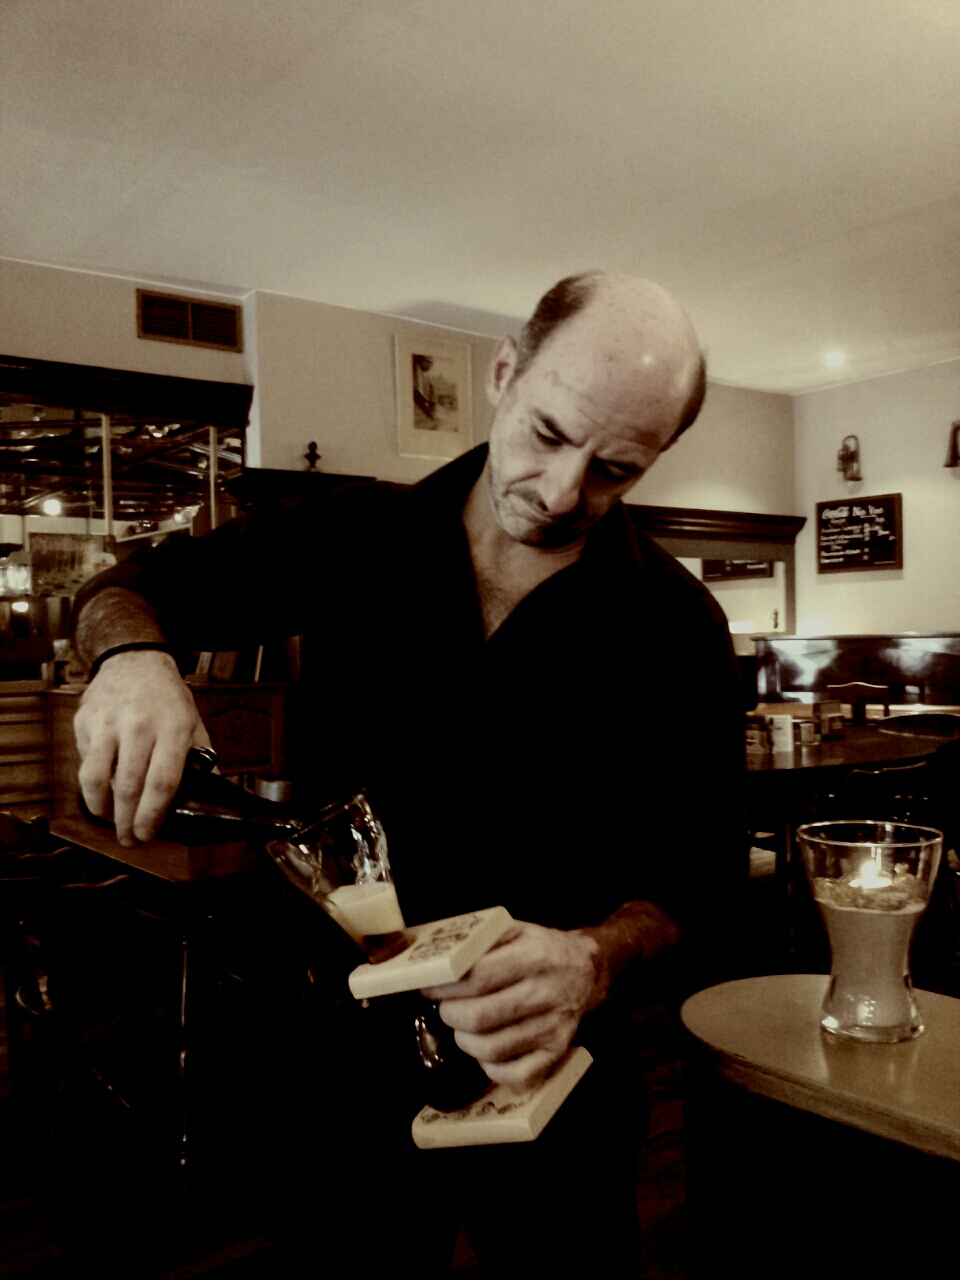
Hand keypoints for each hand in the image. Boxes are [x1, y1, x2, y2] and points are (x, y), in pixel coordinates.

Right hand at [74, 651, 210, 845]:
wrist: (134, 660)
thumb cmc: (168, 697)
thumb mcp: (194, 723)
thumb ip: (201, 759)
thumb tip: (211, 796)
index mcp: (173, 728)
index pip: (162, 781)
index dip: (152, 814)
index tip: (147, 833)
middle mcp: (139, 725)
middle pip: (127, 786)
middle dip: (125, 821)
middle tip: (129, 840)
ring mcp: (107, 723)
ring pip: (94, 778)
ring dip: (100, 808)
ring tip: (109, 820)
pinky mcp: (85, 722)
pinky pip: (83, 762)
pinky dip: (90, 782)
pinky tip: (101, 789)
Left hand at [422, 920, 599, 1089]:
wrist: (586, 970)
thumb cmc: (539, 949)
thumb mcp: (514, 930)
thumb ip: (479, 940)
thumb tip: (436, 959)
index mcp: (532, 956)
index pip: (476, 977)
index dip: (444, 987)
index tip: (428, 987)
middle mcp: (545, 993)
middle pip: (480, 1017)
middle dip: (450, 1015)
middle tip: (445, 1008)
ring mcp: (553, 1027)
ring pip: (493, 1049)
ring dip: (465, 1041)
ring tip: (461, 1027)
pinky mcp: (557, 1051)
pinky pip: (518, 1075)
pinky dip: (492, 1070)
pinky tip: (485, 1052)